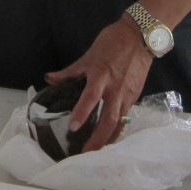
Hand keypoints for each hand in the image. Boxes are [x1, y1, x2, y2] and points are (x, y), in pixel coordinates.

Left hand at [45, 18, 151, 152]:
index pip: (90, 97)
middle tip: (86, 153)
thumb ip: (69, 72)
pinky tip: (109, 137)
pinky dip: (117, 128)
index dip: (81, 113)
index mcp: (101, 76)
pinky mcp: (135, 97)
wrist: (141, 36)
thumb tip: (49, 79)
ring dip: (108, 139)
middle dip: (98, 139)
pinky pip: (125, 117)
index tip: (73, 128)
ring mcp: (128, 95)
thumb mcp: (88, 55)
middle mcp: (116, 89)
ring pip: (119, 123)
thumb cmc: (112, 43)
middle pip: (109, 120)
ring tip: (97, 151)